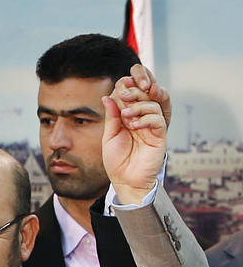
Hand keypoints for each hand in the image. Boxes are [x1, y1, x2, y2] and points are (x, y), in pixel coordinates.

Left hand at [102, 65, 166, 205]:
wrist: (126, 180)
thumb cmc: (117, 160)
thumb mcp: (109, 135)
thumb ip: (111, 116)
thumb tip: (107, 96)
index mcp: (129, 117)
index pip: (132, 95)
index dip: (128, 87)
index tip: (120, 87)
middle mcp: (142, 119)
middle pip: (145, 95)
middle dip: (135, 91)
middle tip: (125, 95)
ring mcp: (152, 127)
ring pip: (153, 105)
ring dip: (139, 106)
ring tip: (126, 116)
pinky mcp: (160, 136)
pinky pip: (158, 120)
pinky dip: (146, 118)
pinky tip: (134, 125)